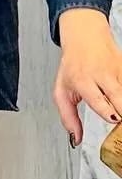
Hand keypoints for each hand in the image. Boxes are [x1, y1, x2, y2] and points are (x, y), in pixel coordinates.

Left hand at [54, 8, 121, 145]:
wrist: (84, 38)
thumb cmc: (72, 67)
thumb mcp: (62, 91)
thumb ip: (68, 117)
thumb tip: (75, 139)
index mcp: (82, 81)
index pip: (98, 99)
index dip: (108, 111)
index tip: (114, 119)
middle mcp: (102, 75)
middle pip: (119, 97)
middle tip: (119, 120)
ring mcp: (117, 71)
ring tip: (119, 112)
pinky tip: (120, 101)